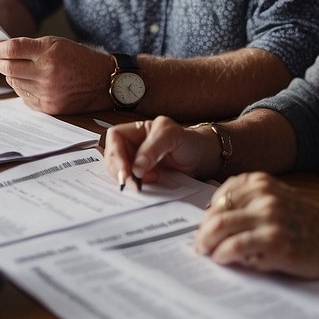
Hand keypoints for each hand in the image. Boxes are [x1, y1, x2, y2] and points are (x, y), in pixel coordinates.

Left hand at [0, 36, 112, 113]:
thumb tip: (0, 51)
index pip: (11, 49)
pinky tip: (35, 83)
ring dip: (12, 76)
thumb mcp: (56, 44)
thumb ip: (29, 46)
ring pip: (13, 83)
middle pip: (7, 68)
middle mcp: (47, 72)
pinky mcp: (49, 107)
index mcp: (49, 52)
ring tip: (25, 71)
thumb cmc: (78, 59)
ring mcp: (48, 92)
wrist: (103, 81)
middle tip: (0, 60)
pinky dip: (24, 89)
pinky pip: (24, 97)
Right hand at [101, 116, 220, 186]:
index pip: (115, 137)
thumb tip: (136, 167)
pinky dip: (133, 186)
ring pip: (119, 171)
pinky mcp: (143, 177)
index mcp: (137, 130)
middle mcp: (134, 145)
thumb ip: (154, 147)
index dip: (116, 154)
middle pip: (112, 156)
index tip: (126, 171)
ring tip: (143, 184)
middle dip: (119, 171)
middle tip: (132, 184)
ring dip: (126, 180)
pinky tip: (144, 187)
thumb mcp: (173, 136)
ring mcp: (137, 162)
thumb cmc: (191, 142)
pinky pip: (131, 181)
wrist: (205, 159)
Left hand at [195, 171, 318, 278]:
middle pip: (216, 214)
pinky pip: (236, 247)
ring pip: (221, 229)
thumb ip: (249, 200)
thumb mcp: (277, 197)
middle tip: (200, 245)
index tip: (205, 228)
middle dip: (202, 233)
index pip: (220, 197)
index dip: (207, 215)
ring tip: (207, 253)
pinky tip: (223, 259)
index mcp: (261, 183)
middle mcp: (264, 198)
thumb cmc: (305, 220)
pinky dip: (223, 254)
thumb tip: (212, 217)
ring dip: (207, 244)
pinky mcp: (274, 243)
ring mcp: (269, 220)